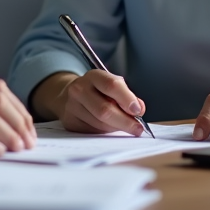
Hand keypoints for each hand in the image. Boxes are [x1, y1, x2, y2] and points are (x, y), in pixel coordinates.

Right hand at [33, 71, 147, 135]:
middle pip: (105, 109)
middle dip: (125, 121)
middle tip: (138, 128)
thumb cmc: (98, 92)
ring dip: (116, 128)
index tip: (138, 111)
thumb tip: (139, 109)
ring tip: (123, 126)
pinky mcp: (70, 122)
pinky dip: (105, 132)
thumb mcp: (112, 86)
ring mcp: (72, 106)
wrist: (70, 97)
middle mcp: (79, 89)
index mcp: (93, 76)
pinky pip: (92, 131)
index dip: (127, 99)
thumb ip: (127, 96)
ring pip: (100, 123)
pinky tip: (108, 127)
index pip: (111, 85)